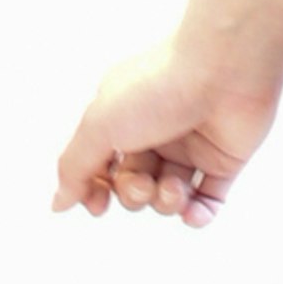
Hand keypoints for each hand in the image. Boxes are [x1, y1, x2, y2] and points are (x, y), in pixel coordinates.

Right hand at [53, 44, 278, 230]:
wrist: (223, 68)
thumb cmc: (158, 86)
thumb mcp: (100, 125)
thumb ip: (75, 166)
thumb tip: (59, 202)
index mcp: (121, 117)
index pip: (100, 166)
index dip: (96, 190)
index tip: (98, 206)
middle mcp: (154, 131)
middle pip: (133, 185)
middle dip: (134, 194)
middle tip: (142, 183)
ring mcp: (190, 146)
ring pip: (168, 197)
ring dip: (166, 202)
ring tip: (174, 187)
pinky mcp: (224, 159)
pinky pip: (208, 201)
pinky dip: (198, 214)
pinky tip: (193, 212)